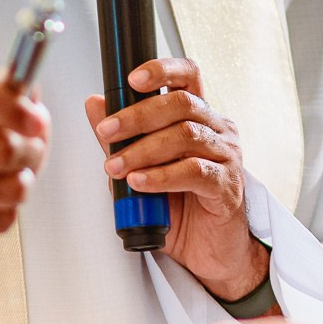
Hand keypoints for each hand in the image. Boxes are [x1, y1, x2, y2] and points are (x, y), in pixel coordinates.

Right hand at [0, 70, 49, 297]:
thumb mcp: (2, 118)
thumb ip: (20, 101)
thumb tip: (31, 90)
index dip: (9, 104)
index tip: (37, 121)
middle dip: (28, 153)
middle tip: (32, 153)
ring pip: (2, 188)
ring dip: (20, 188)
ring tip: (12, 182)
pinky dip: (6, 214)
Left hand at [87, 59, 266, 300]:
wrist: (208, 253)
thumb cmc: (181, 208)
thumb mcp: (142, 166)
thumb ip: (122, 136)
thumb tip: (95, 104)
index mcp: (198, 117)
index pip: (188, 76)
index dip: (162, 70)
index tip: (131, 79)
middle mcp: (216, 130)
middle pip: (181, 103)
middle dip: (137, 115)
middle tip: (107, 132)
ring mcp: (226, 156)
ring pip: (185, 136)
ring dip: (143, 150)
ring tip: (116, 167)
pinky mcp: (227, 186)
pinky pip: (194, 171)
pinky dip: (161, 176)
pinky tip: (140, 183)